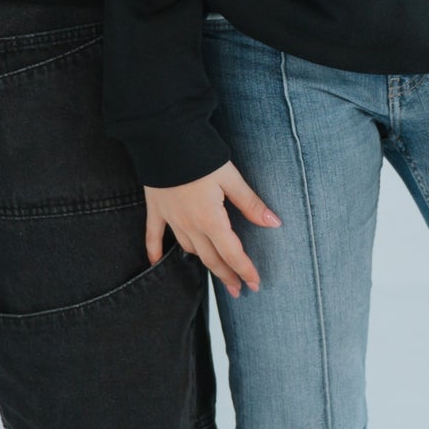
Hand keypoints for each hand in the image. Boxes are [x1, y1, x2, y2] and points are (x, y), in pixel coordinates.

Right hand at [144, 163, 280, 297]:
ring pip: (189, 250)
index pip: (232, 253)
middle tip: (238, 290)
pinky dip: (154, 251)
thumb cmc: (200, 156)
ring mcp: (171, 219)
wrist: (164, 138)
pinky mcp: (156, 209)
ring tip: (215, 272)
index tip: (254, 284)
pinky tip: (155, 263)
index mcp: (211, 219)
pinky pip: (154, 236)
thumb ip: (250, 203)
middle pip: (211, 258)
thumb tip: (274, 222)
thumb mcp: (231, 178)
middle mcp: (190, 225)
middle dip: (227, 275)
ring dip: (203, 263)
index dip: (245, 270)